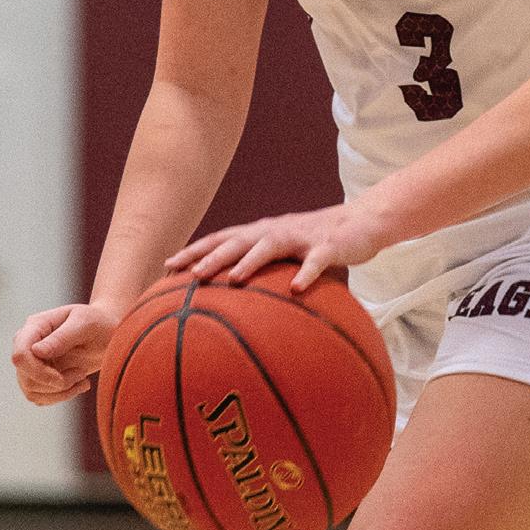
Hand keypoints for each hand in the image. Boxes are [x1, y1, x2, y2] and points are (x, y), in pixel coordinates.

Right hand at [12, 302, 120, 405]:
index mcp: (35, 326)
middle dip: (55, 384)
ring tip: (83, 379)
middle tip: (82, 373)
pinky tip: (80, 384)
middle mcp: (28, 344)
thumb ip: (63, 337)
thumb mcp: (86, 324)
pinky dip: (62, 396)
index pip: (20, 355)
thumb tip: (36, 351)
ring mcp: (31, 362)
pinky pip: (41, 397)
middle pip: (26, 377)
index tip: (62, 380)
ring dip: (61, 392)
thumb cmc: (98, 322)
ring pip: (32, 391)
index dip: (38, 372)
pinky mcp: (39, 377)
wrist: (107, 332)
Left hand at [165, 201, 390, 293]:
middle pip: (237, 239)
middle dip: (211, 255)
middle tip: (188, 274)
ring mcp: (301, 237)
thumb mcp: (286, 256)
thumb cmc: (317, 244)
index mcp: (262, 233)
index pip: (221, 238)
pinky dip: (305, 274)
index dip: (194, 250)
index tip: (166, 266)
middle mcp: (276, 230)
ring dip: (249, 261)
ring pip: (270, 245)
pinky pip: (316, 261)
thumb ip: (263, 274)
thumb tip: (232, 308)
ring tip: (232, 279)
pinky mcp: (328, 246)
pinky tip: (297, 290)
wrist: (363, 221)